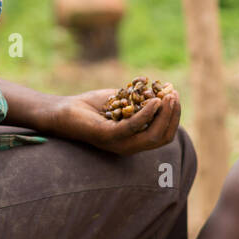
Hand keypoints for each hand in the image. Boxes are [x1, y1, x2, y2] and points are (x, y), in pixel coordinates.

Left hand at [53, 87, 180, 154]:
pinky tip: (153, 100)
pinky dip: (146, 114)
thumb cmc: (91, 107)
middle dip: (173, 116)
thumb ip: (140, 101)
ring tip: (168, 97)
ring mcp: (118, 144)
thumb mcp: (122, 102)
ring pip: (151, 136)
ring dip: (164, 116)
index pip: (162, 135)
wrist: (62, 111)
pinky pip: (132, 128)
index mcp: (133, 140)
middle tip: (175, 95)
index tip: (176, 96)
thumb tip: (163, 92)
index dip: (173, 117)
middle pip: (162, 137)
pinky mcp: (107, 137)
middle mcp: (128, 146)